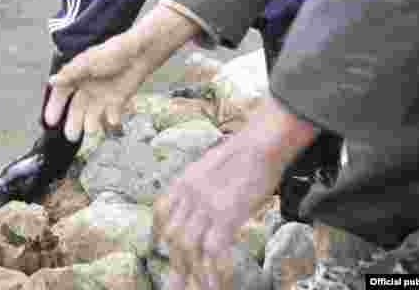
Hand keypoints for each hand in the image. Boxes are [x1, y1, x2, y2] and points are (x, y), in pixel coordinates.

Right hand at [43, 33, 154, 141]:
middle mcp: (88, 88)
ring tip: (92, 129)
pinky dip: (112, 120)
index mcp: (77, 76)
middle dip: (73, 121)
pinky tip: (113, 121)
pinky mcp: (117, 100)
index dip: (55, 107)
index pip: (61, 94)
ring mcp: (102, 95)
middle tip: (71, 135)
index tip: (51, 122)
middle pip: (76, 108)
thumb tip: (52, 81)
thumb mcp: (88, 62)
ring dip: (91, 123)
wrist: (140, 53)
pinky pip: (111, 115)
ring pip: (92, 114)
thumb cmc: (113, 52)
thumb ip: (71, 73)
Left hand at [153, 97, 315, 289]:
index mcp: (184, 182)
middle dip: (176, 260)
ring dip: (193, 272)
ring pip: (189, 247)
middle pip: (173, 234)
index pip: (162, 211)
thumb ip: (202, 185)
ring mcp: (205, 205)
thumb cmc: (244, 154)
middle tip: (179, 281)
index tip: (161, 247)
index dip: (159, 232)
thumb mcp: (211, 166)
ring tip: (200, 288)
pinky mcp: (225, 214)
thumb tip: (205, 200)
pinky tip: (218, 283)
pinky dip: (214, 270)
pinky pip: (213, 250)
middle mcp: (188, 195)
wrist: (260, 144)